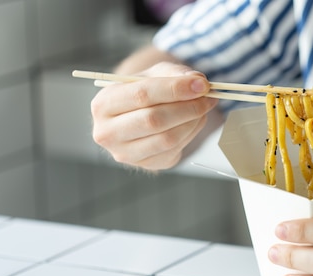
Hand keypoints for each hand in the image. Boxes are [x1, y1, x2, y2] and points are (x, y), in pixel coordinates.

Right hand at [90, 62, 218, 169]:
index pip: (141, 95)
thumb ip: (175, 74)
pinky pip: (175, 150)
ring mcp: (125, 153)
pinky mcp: (147, 165)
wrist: (136, 116)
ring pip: (167, 139)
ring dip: (193, 122)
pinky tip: (194, 121)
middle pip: (153, 120)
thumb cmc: (144, 91)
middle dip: (187, 107)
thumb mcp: (154, 74)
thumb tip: (199, 82)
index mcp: (103, 104)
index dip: (175, 89)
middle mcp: (108, 132)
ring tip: (203, 108)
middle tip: (208, 98)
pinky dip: (191, 133)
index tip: (201, 85)